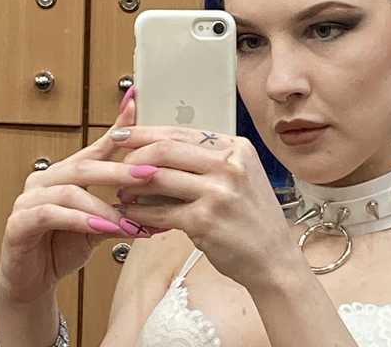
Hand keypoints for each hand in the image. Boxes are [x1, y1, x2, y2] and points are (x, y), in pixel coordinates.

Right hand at [0, 88, 163, 303]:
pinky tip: (102, 227)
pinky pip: (51, 214)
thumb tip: (163, 203)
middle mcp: (46, 179)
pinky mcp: (18, 223)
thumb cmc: (64, 247)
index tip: (138, 102)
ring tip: (133, 221)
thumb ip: (123, 208)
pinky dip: (80, 220)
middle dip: (122, 171)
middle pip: (86, 166)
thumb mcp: (100, 224)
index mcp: (66, 173)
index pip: (97, 147)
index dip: (118, 127)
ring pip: (71, 191)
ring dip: (106, 206)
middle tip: (152, 176)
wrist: (31, 283)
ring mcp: (28, 199)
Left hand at [110, 125, 301, 288]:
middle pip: (166, 150)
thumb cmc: (253, 220)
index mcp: (237, 149)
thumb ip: (209, 161)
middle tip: (116, 165)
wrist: (274, 259)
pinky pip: (159, 212)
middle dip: (133, 155)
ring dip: (132, 186)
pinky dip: (140, 213)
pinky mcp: (205, 221)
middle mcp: (229, 166)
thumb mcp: (242, 178)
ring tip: (122, 192)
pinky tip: (131, 215)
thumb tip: (161, 150)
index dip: (146, 132)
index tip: (123, 134)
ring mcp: (218, 193)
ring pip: (158, 178)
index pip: (182, 132)